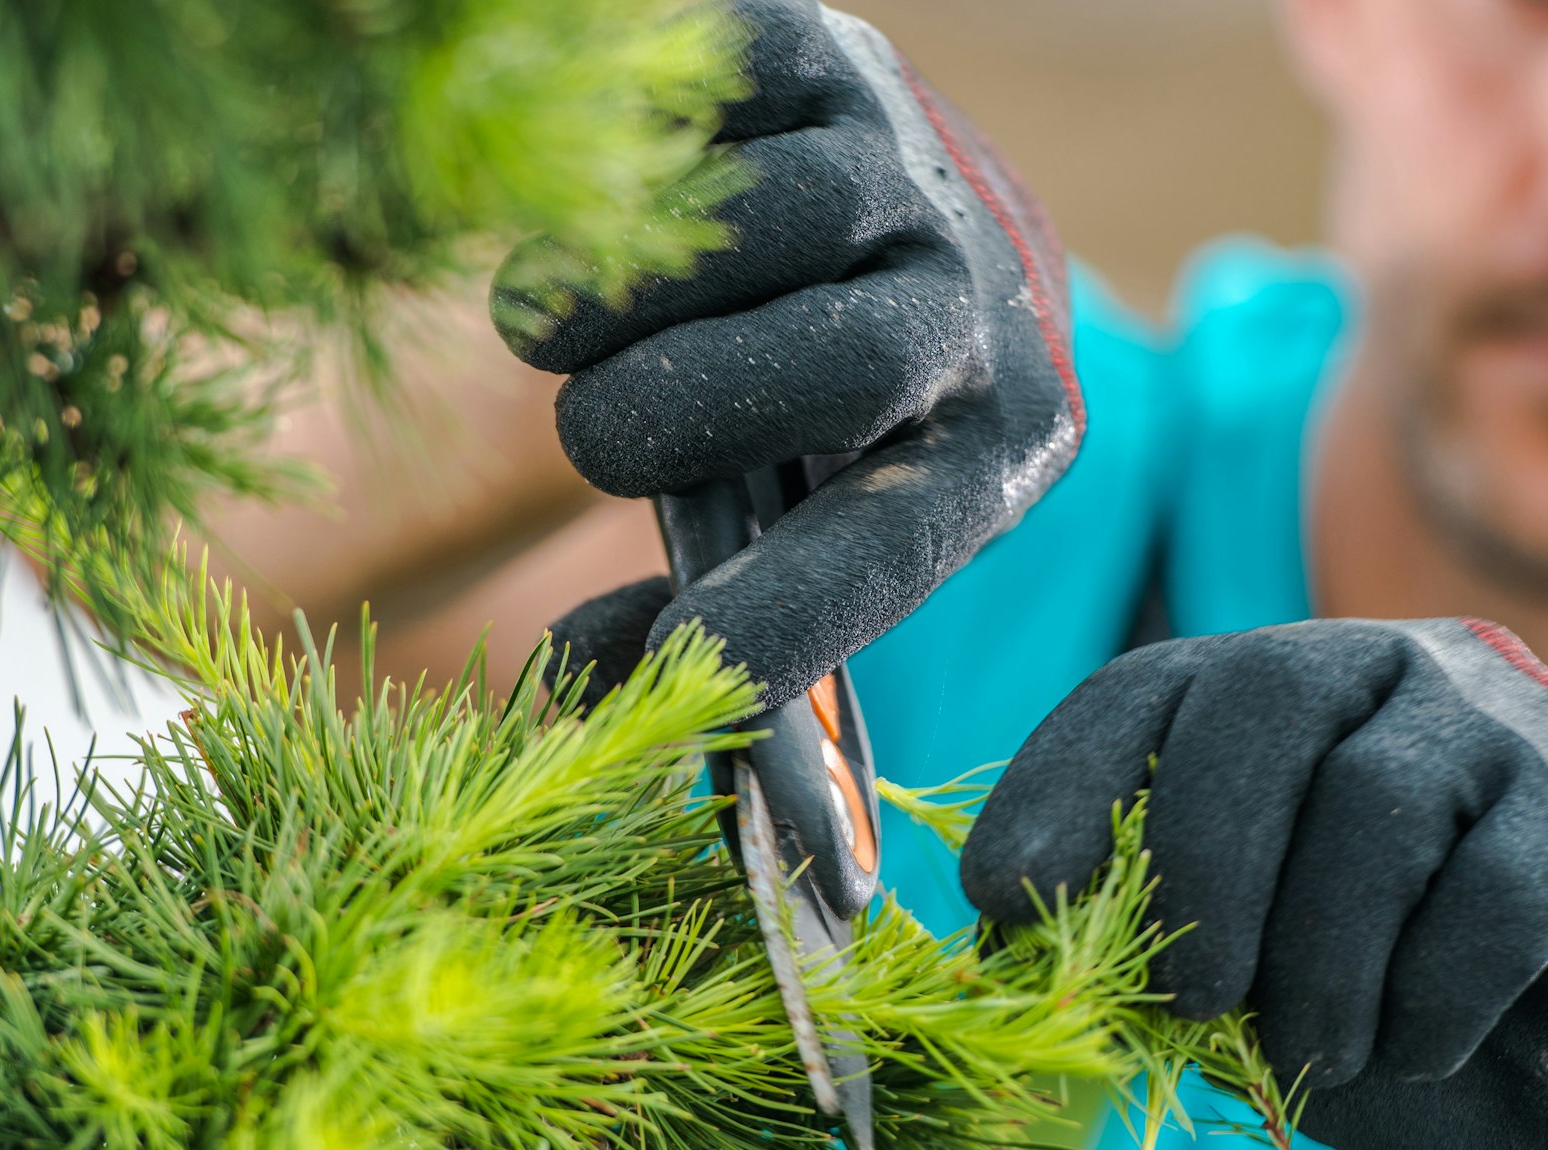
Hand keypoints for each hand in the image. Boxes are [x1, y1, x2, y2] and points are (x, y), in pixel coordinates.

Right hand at [493, 0, 1082, 706]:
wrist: (907, 216)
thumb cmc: (825, 412)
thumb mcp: (792, 521)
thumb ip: (694, 609)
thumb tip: (580, 690)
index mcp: (992, 449)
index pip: (902, 538)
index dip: (801, 610)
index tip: (697, 663)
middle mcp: (976, 300)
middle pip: (851, 364)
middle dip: (681, 413)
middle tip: (587, 437)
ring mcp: (909, 163)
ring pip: (776, 219)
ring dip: (625, 288)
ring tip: (554, 326)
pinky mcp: (830, 55)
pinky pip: (720, 95)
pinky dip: (633, 160)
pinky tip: (599, 212)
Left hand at [963, 617, 1547, 1149]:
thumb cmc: (1384, 1018)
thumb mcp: (1245, 989)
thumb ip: (1150, 948)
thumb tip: (1012, 947)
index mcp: (1275, 699)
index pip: (1145, 689)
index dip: (1060, 781)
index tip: (1007, 896)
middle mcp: (1392, 670)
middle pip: (1264, 696)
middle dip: (1200, 862)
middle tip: (1195, 1000)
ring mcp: (1513, 727)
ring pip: (1376, 799)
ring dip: (1322, 963)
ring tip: (1320, 1058)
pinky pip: (1498, 892)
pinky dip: (1434, 995)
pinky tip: (1425, 1043)